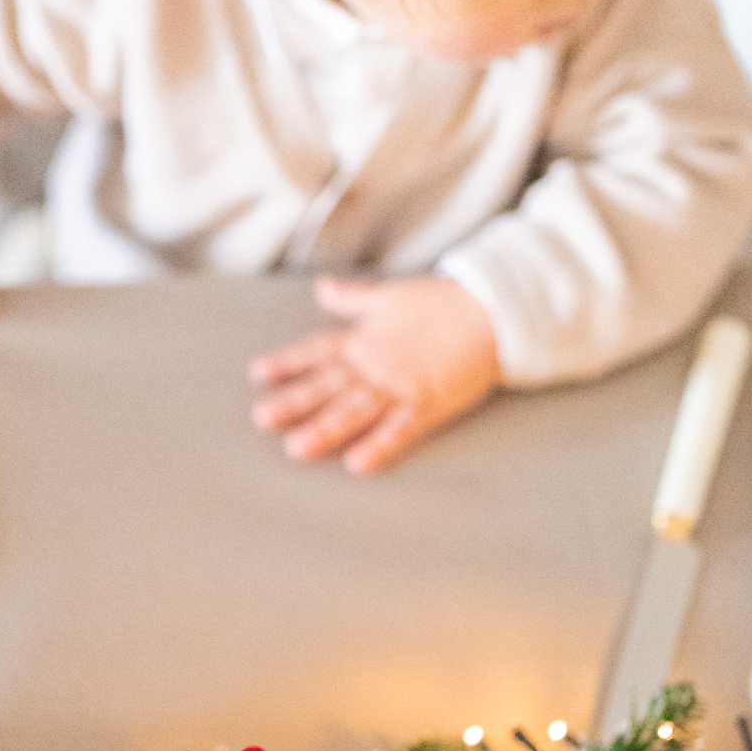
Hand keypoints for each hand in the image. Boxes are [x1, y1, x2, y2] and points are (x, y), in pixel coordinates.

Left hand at [248, 275, 500, 472]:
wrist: (492, 311)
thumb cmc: (442, 303)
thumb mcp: (389, 296)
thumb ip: (352, 299)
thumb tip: (321, 288)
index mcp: (365, 339)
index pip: (319, 351)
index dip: (289, 363)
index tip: (259, 374)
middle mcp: (376, 364)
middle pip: (329, 384)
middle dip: (296, 400)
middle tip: (262, 417)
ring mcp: (401, 386)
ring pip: (357, 409)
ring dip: (327, 428)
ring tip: (297, 447)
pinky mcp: (429, 404)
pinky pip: (400, 428)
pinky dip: (380, 445)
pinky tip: (357, 462)